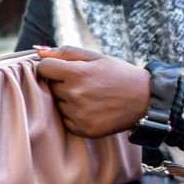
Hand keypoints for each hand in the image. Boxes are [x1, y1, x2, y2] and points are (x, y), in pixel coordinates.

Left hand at [35, 46, 149, 137]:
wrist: (144, 99)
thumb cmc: (119, 74)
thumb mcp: (96, 57)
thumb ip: (65, 53)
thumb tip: (38, 53)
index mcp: (76, 74)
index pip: (43, 69)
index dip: (51, 67)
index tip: (61, 68)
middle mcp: (75, 95)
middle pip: (50, 87)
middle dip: (61, 83)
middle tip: (83, 82)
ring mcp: (78, 115)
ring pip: (56, 104)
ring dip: (66, 100)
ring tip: (89, 96)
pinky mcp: (83, 130)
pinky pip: (65, 121)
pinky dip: (73, 115)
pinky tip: (90, 108)